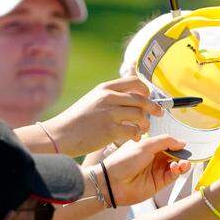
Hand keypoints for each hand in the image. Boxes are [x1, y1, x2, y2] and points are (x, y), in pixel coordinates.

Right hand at [44, 76, 161, 154]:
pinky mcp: (110, 130)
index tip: (150, 97)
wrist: (60, 134)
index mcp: (104, 88)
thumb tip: (131, 97)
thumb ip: (110, 96)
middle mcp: (108, 98)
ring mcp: (110, 113)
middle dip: (153, 107)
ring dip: (145, 124)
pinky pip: (133, 131)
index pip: (134, 82)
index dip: (146, 90)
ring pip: (140, 115)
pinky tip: (134, 138)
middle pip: (141, 99)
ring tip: (142, 129)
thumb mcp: (93, 100)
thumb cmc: (77, 120)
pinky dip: (137, 135)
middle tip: (158, 113)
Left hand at [97, 135, 190, 206]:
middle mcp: (154, 158)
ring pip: (176, 165)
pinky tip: (176, 167)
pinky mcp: (159, 183)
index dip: (177, 144)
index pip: (168, 144)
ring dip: (182, 163)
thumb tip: (182, 142)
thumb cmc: (124, 161)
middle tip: (185, 155)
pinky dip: (178, 171)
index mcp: (149, 147)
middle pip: (174, 155)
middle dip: (181, 154)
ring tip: (182, 163)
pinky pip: (173, 176)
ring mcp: (157, 170)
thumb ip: (165, 141)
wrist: (113, 182)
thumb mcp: (145, 145)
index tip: (184, 145)